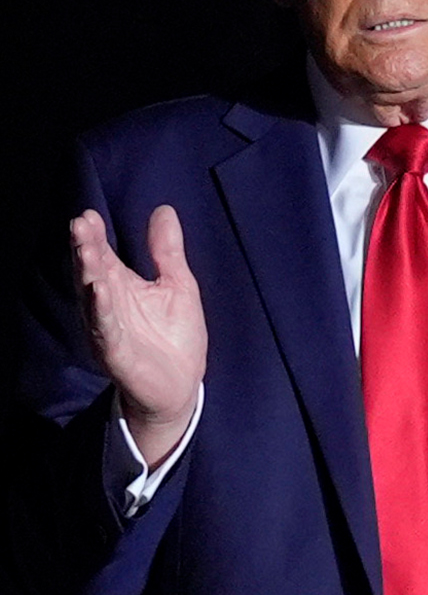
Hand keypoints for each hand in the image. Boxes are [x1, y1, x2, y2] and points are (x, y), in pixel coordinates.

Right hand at [71, 205, 207, 468]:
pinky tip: (98, 290)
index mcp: (120, 286)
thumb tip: (164, 209)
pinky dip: (101, 310)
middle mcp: (107, 305)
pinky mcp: (116, 353)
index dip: (94, 236)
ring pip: (92, 298)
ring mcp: (108, 329)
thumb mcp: (177, 285)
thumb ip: (167, 251)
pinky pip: (106, 330)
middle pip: (91, 272)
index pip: (102, 255)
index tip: (88, 214)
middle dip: (84, 248)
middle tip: (80, 223)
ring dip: (88, 274)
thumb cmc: (175, 335)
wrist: (181, 386)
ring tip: (85, 250)